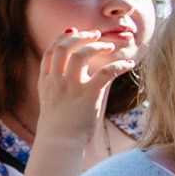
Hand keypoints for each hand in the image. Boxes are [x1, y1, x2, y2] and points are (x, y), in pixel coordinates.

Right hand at [32, 29, 127, 155]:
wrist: (58, 145)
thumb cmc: (58, 130)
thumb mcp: (53, 105)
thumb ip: (62, 89)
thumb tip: (81, 81)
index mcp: (46, 82)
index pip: (50, 52)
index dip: (61, 38)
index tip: (72, 30)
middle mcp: (56, 80)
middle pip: (64, 47)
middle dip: (80, 36)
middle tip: (95, 34)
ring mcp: (71, 87)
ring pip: (82, 54)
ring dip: (98, 46)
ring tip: (109, 46)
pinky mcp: (88, 95)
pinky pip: (106, 72)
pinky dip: (119, 65)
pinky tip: (128, 64)